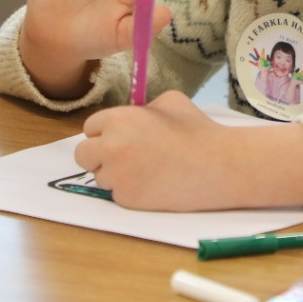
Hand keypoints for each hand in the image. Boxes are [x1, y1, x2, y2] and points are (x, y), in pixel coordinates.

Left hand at [76, 92, 302, 210]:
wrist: (218, 166)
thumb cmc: (198, 130)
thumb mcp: (170, 101)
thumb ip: (142, 107)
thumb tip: (133, 113)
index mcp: (118, 120)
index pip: (90, 128)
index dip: (105, 132)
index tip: (121, 138)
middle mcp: (111, 148)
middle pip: (84, 155)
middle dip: (100, 156)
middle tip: (124, 157)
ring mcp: (117, 176)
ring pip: (100, 177)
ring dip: (116, 175)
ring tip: (147, 170)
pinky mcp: (128, 200)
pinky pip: (117, 195)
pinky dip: (131, 191)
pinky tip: (154, 184)